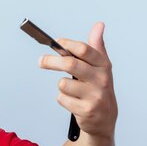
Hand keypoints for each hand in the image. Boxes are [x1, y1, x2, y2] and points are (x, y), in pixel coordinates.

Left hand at [39, 22, 116, 139]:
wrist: (105, 119)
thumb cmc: (99, 89)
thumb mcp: (101, 67)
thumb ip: (97, 47)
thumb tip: (98, 25)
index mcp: (104, 66)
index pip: (85, 50)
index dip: (67, 44)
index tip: (57, 42)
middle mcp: (101, 80)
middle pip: (70, 64)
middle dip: (51, 61)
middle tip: (41, 61)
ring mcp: (94, 96)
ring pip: (62, 84)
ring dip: (62, 86)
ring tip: (71, 90)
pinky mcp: (86, 110)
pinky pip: (62, 98)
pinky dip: (63, 99)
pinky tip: (73, 101)